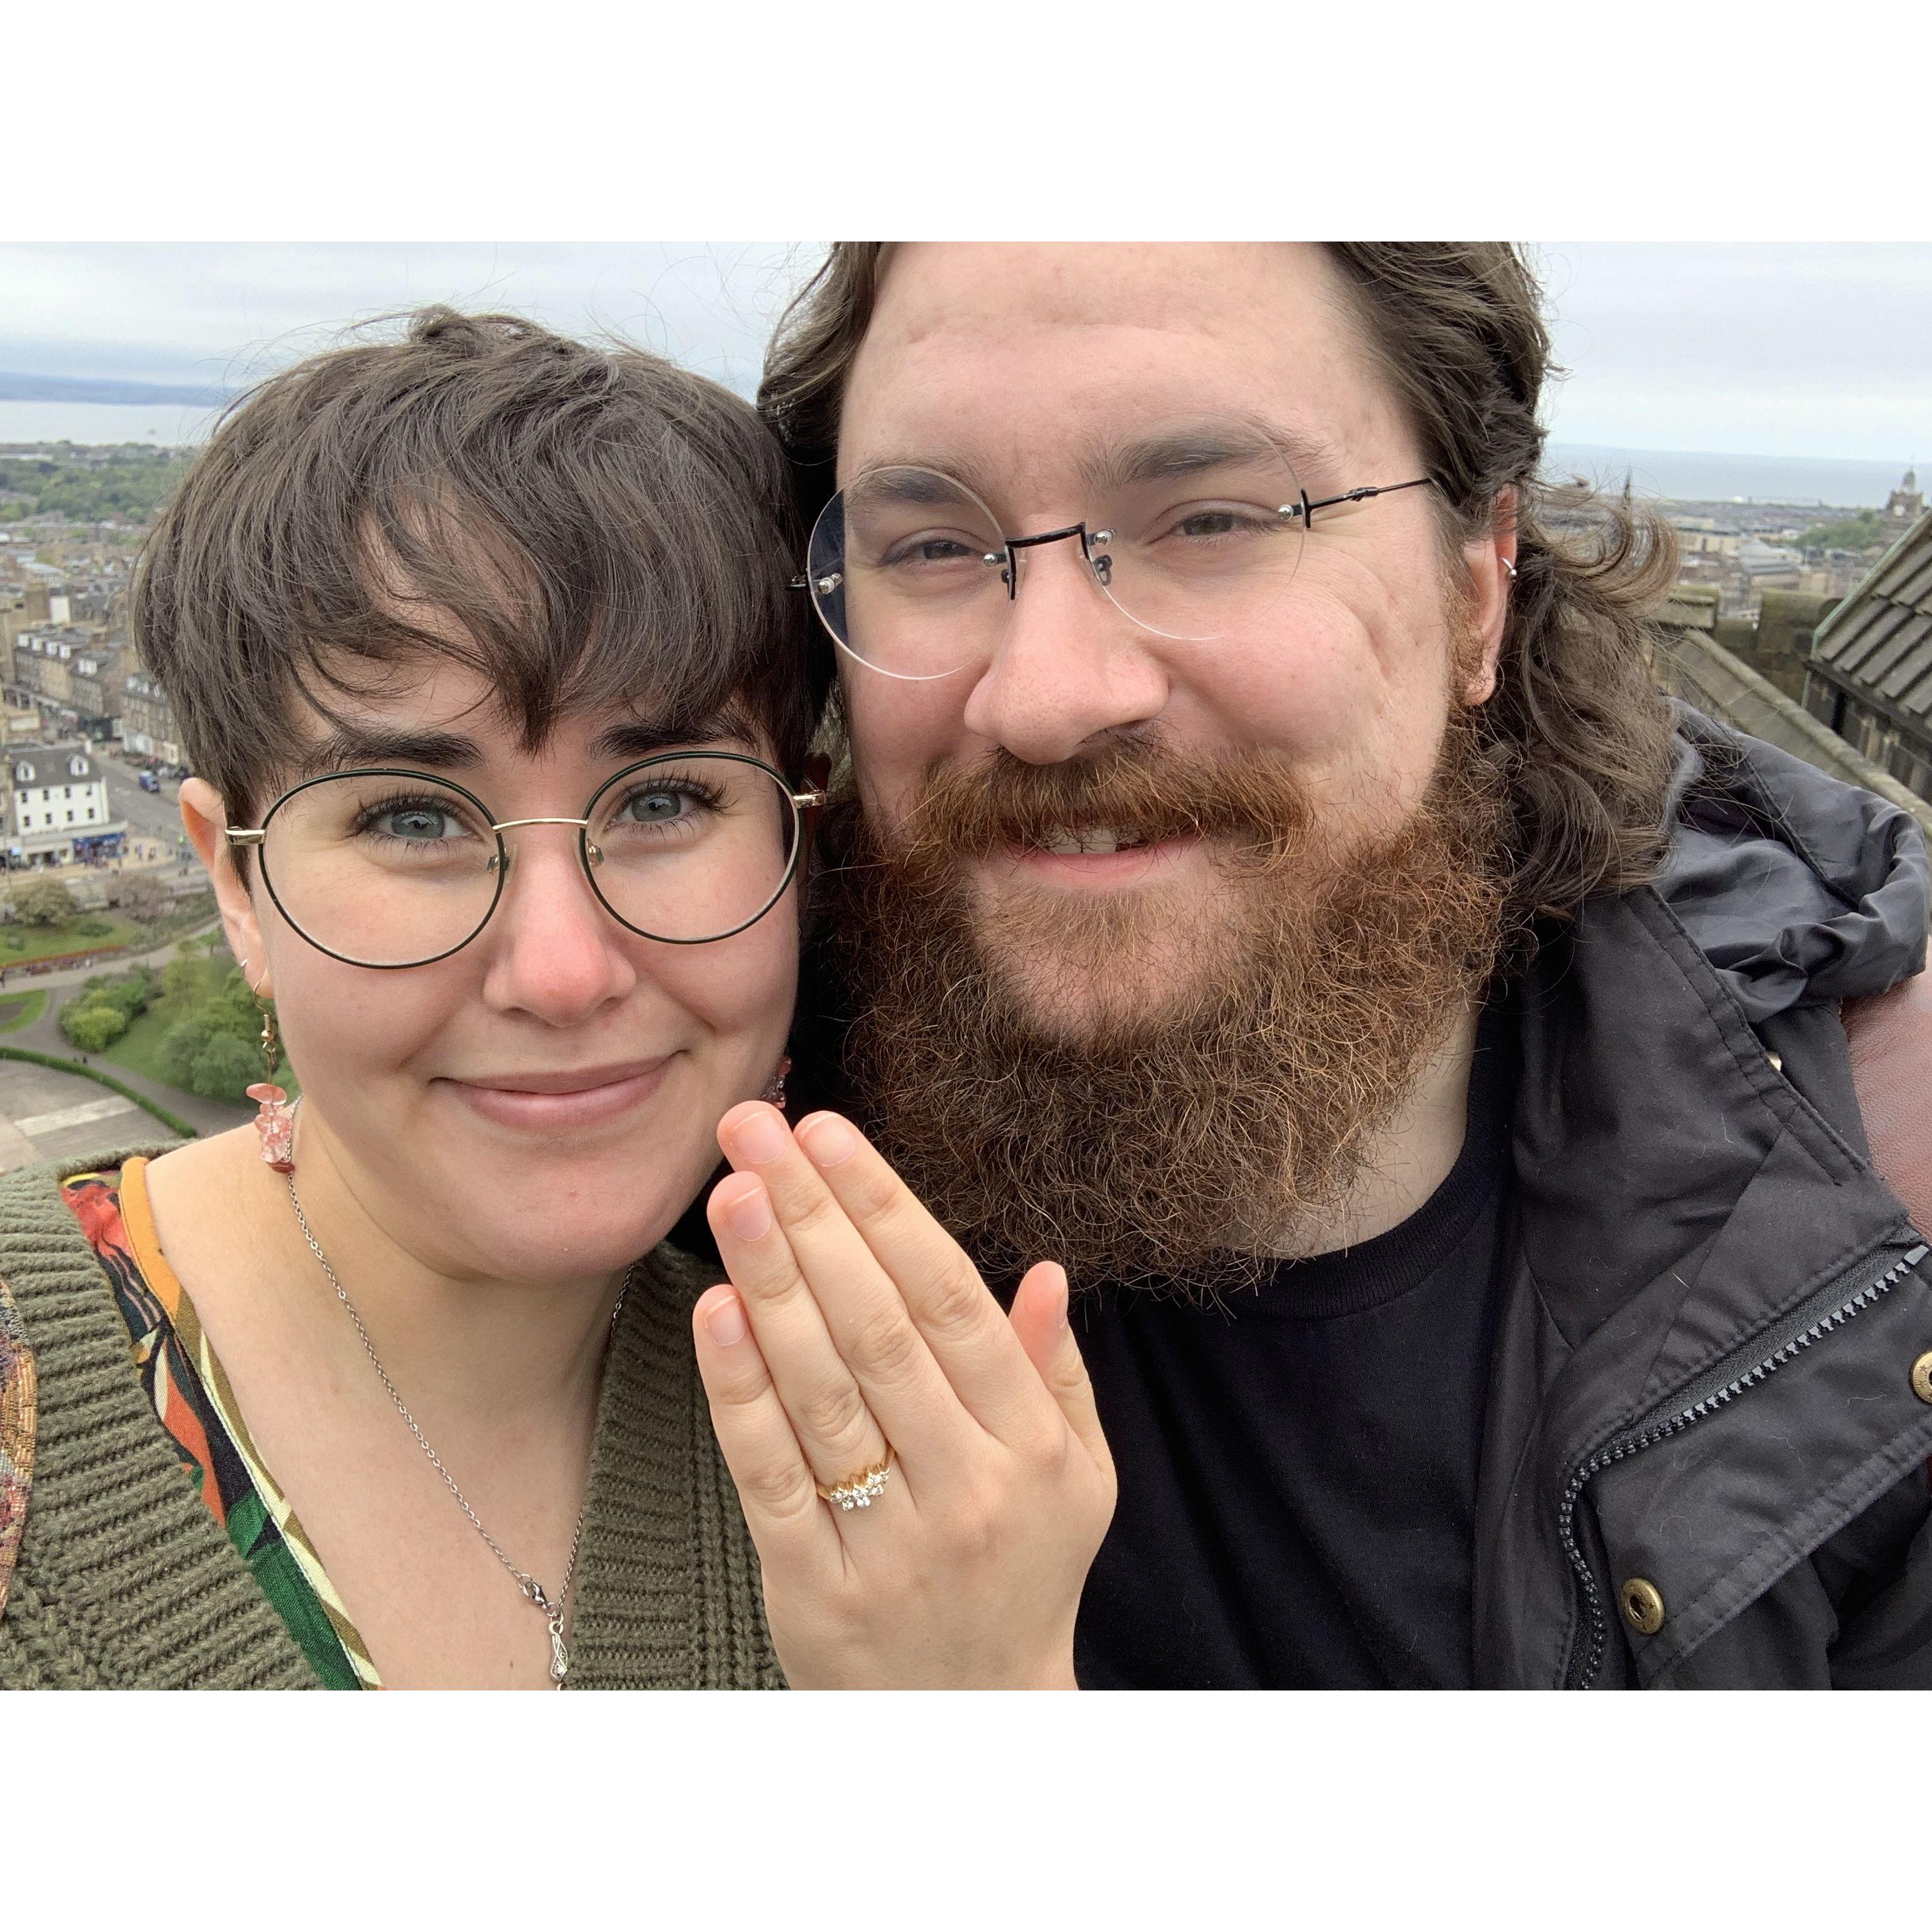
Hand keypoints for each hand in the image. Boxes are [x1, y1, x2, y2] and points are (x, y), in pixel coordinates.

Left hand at [691, 1101, 1116, 1688]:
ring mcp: (890, 1542)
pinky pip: (771, 1475)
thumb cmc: (1025, 1574)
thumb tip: (1045, 1271)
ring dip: (770, 1282)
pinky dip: (739, 1392)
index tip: (829, 1131)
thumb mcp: (1080, 1478)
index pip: (951, 1300)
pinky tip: (713, 1312)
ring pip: (822, 1391)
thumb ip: (1057, 1372)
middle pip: (879, 1328)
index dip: (885, 1208)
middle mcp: (968, 1489)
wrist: (976, 1729)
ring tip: (730, 1192)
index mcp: (1033, 1446)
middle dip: (813, 1216)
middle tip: (754, 1130)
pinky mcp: (814, 1589)